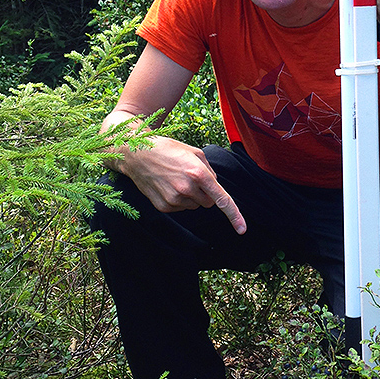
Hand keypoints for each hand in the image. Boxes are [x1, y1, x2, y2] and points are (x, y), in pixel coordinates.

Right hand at [122, 135, 246, 233]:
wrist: (137, 153)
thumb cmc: (168, 149)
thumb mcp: (194, 152)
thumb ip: (210, 171)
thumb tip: (215, 187)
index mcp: (199, 174)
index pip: (222, 200)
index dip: (235, 216)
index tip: (242, 230)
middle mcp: (187, 189)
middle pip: (209, 202)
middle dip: (205, 193)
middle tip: (191, 178)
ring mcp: (174, 199)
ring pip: (195, 206)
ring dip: (191, 196)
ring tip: (176, 179)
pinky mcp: (163, 207)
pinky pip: (181, 208)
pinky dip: (178, 200)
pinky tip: (167, 186)